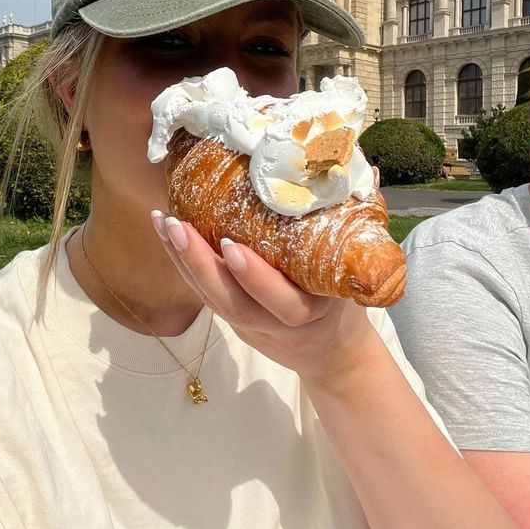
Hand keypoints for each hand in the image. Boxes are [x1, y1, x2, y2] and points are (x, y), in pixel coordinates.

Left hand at [151, 211, 375, 385]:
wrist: (332, 357)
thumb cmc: (344, 305)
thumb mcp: (356, 272)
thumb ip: (358, 225)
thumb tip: (366, 171)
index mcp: (311, 313)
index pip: (280, 303)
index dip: (254, 279)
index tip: (232, 247)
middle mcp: (274, 323)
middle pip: (230, 303)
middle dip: (200, 266)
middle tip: (178, 226)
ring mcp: (248, 324)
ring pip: (209, 298)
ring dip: (182, 259)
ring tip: (163, 221)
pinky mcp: (230, 319)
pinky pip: (203, 292)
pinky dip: (182, 263)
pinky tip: (166, 231)